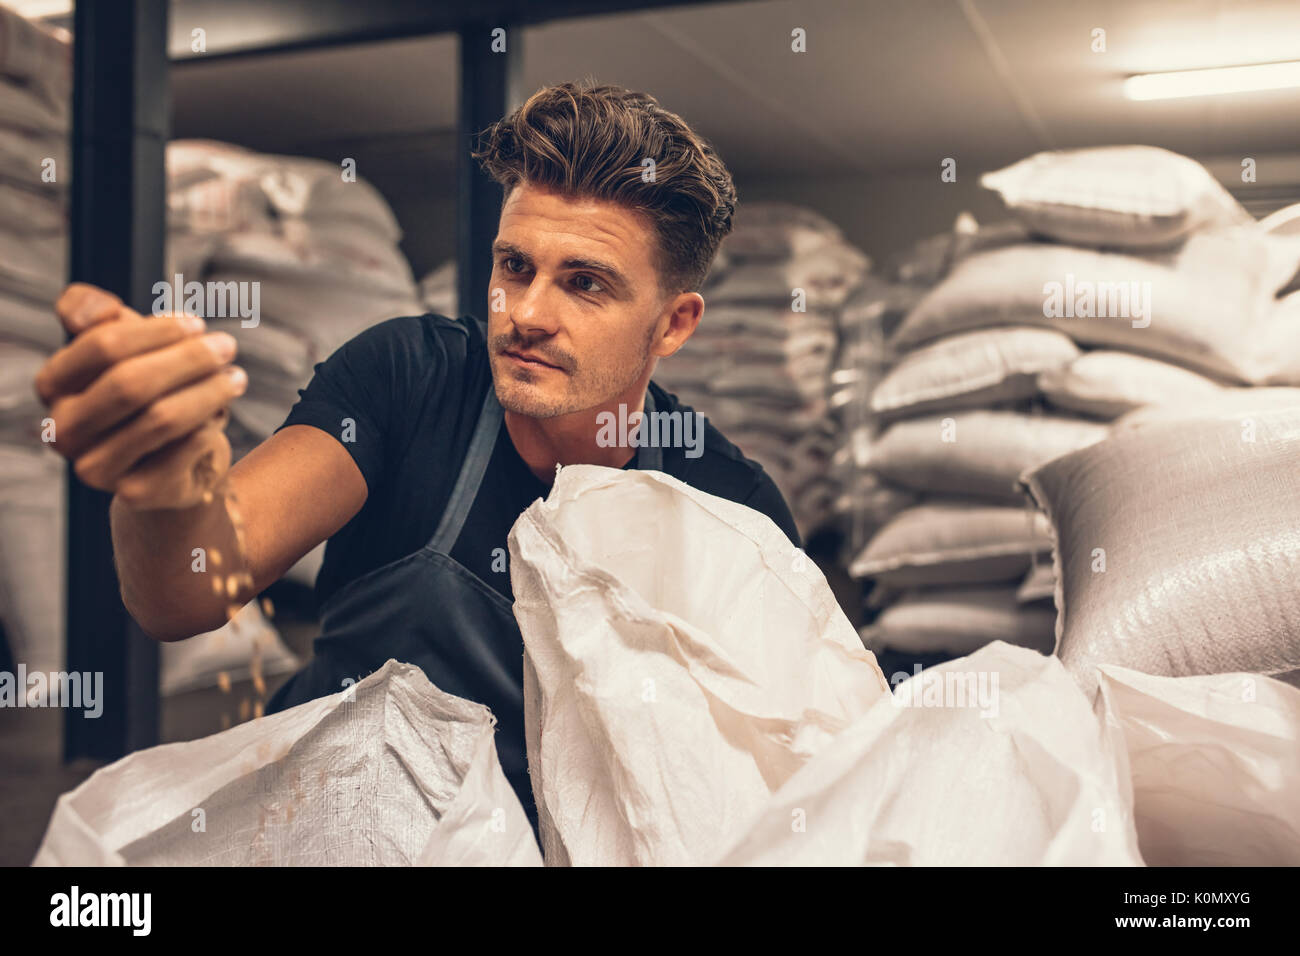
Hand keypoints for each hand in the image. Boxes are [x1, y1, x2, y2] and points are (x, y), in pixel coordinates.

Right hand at [36, 283, 247, 509]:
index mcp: (54, 386)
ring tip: (237, 378)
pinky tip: (220, 415)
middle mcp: (64, 431)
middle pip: (132, 384)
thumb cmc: (147, 394)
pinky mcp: (136, 493)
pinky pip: (187, 447)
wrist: (173, 462)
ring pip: (163, 418)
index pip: (101, 346)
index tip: (197, 325)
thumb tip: (88, 312)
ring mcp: (96, 467)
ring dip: (210, 390)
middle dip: (190, 359)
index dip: (157, 331)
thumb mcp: (124, 345)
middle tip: (228, 347)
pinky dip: (212, 424)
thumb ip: (94, 312)